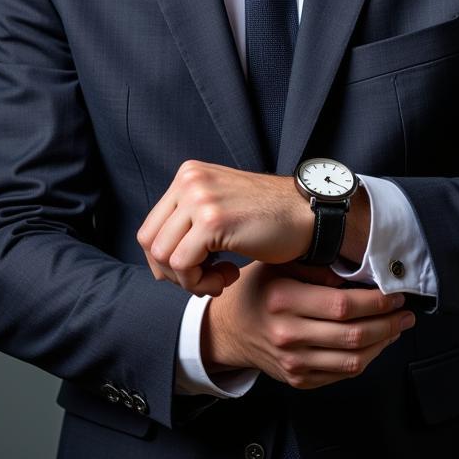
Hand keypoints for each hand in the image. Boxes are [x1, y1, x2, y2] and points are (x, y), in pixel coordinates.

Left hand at [136, 160, 312, 295]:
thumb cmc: (269, 219)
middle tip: (205, 280)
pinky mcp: (212, 220)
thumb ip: (189, 221)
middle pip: (150, 242)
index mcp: (188, 175)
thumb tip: (157, 259)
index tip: (196, 271)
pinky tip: (230, 277)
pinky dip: (201, 284)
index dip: (166, 261)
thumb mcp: (220, 206)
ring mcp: (199, 197)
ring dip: (190, 281)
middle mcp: (189, 180)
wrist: (307, 216)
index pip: (150, 228)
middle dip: (173, 274)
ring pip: (163, 256)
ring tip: (220, 279)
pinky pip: (183, 265)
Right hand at [202, 261, 415, 388]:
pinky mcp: (299, 379)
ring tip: (397, 326)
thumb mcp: (279, 265)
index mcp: (284, 300)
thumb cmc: (258, 289)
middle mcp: (288, 334)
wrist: (230, 328)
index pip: (343, 305)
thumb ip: (317, 268)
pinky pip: (342, 374)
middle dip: (389, 323)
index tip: (394, 293)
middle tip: (406, 311)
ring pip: (353, 360)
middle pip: (353, 335)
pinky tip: (376, 342)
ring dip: (383, 343)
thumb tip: (358, 273)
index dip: (376, 301)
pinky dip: (366, 358)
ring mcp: (293, 362)